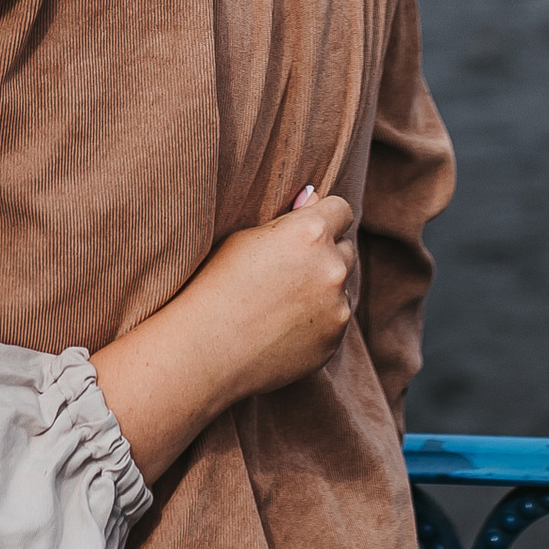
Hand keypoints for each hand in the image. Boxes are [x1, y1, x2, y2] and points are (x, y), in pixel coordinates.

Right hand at [89, 185, 362, 481]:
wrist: (204, 351)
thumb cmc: (215, 284)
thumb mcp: (246, 237)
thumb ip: (290, 218)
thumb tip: (315, 197)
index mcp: (311, 233)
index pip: (341, 209)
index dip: (324, 217)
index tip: (307, 230)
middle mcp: (332, 268)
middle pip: (345, 249)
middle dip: (325, 254)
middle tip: (289, 270)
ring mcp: (337, 308)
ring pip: (342, 288)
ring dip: (324, 290)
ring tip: (281, 303)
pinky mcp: (333, 341)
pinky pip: (335, 321)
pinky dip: (318, 321)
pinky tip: (283, 327)